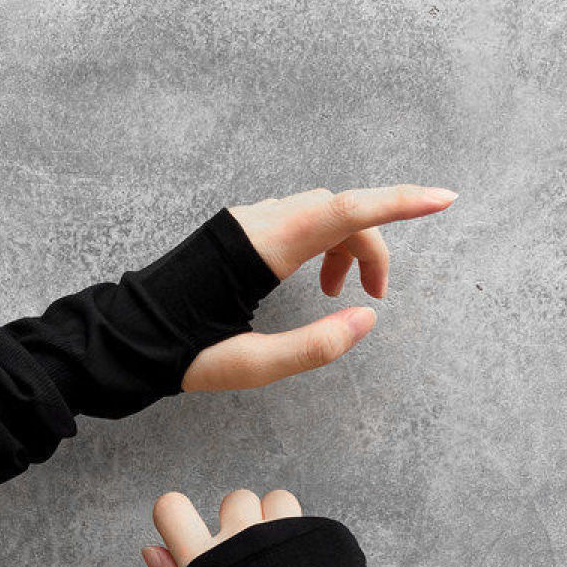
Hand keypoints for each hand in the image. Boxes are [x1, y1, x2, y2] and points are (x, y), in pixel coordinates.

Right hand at [141, 488, 303, 566]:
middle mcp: (245, 540)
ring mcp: (287, 535)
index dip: (174, 517)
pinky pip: (308, 520)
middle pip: (233, 500)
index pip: (171, 508)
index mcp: (208, 565)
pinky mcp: (324, 539)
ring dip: (276, 523)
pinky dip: (306, 541)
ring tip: (283, 564)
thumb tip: (152, 550)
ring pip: (276, 501)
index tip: (187, 534)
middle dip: (239, 524)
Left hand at [181, 185, 456, 391]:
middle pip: (337, 210)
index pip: (344, 210)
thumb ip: (312, 347)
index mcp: (262, 250)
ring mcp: (243, 220)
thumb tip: (366, 320)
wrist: (123, 337)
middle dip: (370, 246)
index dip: (400, 202)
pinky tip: (312, 284)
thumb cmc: (181, 355)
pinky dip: (318, 244)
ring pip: (318, 212)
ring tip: (338, 297)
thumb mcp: (250, 367)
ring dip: (342, 246)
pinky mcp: (235, 229)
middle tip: (375, 298)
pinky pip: (295, 220)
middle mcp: (255, 222)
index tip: (443, 199)